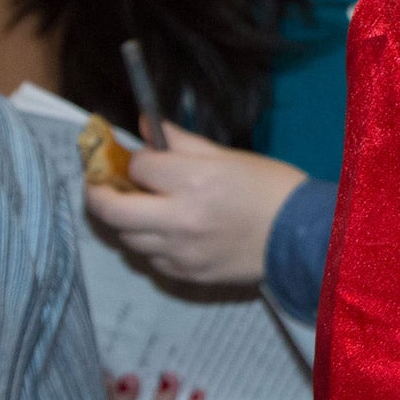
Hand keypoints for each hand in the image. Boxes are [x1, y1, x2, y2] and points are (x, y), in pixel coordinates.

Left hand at [84, 123, 306, 285]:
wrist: (302, 236)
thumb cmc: (271, 188)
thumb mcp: (230, 156)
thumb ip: (182, 142)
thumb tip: (146, 125)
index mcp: (193, 180)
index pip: (137, 166)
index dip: (136, 158)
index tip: (141, 157)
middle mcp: (178, 218)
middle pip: (110, 208)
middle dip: (98, 192)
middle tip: (101, 184)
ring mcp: (178, 251)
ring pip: (125, 236)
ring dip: (126, 219)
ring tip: (141, 207)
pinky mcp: (184, 274)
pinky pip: (149, 258)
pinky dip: (149, 242)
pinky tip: (167, 232)